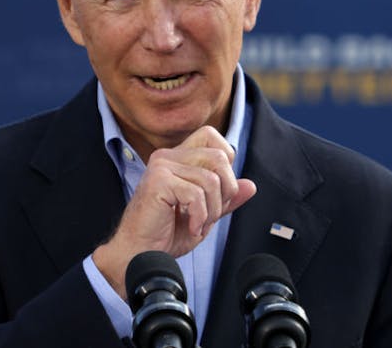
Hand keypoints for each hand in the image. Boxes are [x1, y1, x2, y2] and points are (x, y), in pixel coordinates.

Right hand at [92, 126, 256, 298]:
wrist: (140, 254)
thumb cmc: (165, 234)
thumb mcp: (205, 214)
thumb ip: (226, 198)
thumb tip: (250, 185)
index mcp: (177, 158)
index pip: (210, 136)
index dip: (225, 162)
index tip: (217, 192)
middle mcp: (167, 156)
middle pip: (219, 157)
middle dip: (226, 190)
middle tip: (211, 214)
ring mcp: (161, 167)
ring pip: (211, 179)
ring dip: (212, 209)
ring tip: (199, 224)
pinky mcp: (158, 182)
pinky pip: (196, 194)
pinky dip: (200, 216)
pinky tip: (191, 228)